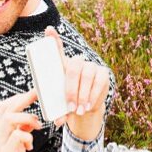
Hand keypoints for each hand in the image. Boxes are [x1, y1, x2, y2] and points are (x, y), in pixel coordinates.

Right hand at [0, 90, 40, 151]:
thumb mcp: (11, 144)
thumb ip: (18, 131)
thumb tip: (31, 122)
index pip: (4, 106)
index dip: (19, 98)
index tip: (34, 93)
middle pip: (8, 107)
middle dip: (25, 99)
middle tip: (39, 95)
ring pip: (11, 118)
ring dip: (28, 118)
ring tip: (38, 126)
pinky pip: (18, 135)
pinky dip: (27, 137)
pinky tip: (30, 146)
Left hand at [45, 26, 108, 140]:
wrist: (86, 108)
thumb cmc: (69, 103)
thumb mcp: (61, 106)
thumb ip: (58, 111)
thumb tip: (58, 121)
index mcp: (62, 66)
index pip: (57, 49)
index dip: (53, 39)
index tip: (48, 30)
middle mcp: (76, 62)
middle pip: (73, 68)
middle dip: (71, 89)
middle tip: (70, 107)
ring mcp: (90, 66)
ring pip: (86, 77)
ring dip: (82, 96)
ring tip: (79, 110)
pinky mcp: (103, 73)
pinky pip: (99, 83)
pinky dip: (93, 97)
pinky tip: (89, 106)